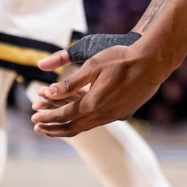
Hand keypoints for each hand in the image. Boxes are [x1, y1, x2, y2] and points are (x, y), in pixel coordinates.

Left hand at [30, 44, 169, 137]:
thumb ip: (71, 82)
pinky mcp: (123, 114)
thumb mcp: (92, 65)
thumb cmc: (121, 58)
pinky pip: (98, 122)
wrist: (153, 62)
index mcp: (92, 103)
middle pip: (72, 128)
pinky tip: (80, 116)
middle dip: (53, 128)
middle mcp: (102, 115)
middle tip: (37, 128)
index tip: (34, 117)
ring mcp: (114, 116)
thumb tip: (49, 91)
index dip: (47, 116)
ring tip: (53, 126)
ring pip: (85, 126)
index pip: (63, 115)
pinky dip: (83, 121)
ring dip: (67, 126)